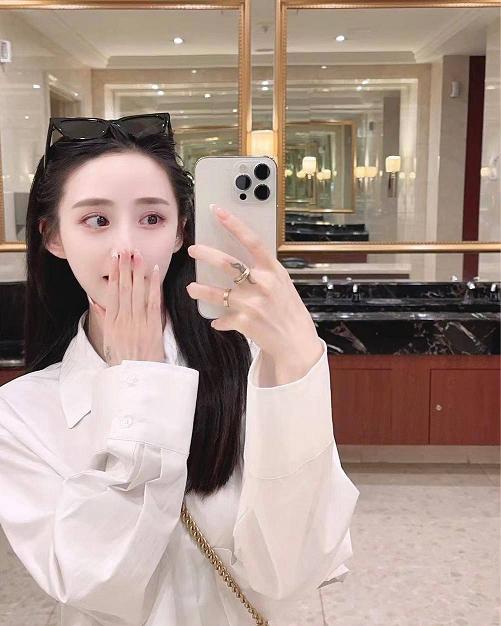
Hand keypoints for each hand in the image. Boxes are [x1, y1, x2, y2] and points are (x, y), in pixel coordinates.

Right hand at [90, 248, 165, 365]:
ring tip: (137, 255)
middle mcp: (124, 320)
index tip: (114, 259)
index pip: (112, 293)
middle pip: (124, 289)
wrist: (136, 378)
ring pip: (137, 292)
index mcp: (112, 323)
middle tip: (125, 249)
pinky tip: (154, 272)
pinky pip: (153, 303)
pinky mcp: (153, 327)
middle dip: (125, 268)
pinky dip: (153, 286)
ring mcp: (139, 323)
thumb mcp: (108, 340)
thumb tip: (96, 301)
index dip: (114, 274)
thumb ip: (104, 319)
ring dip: (137, 272)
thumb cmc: (123, 360)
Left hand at [186, 206, 320, 363]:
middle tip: (193, 249)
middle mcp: (262, 284)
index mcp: (273, 270)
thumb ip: (263, 271)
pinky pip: (222, 318)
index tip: (218, 211)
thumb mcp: (282, 284)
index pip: (251, 241)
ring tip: (192, 288)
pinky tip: (217, 320)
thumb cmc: (288, 310)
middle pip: (227, 263)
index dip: (233, 224)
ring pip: (218, 293)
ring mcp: (252, 304)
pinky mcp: (244, 322)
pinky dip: (219, 320)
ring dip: (201, 290)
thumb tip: (238, 258)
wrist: (296, 342)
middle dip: (206, 254)